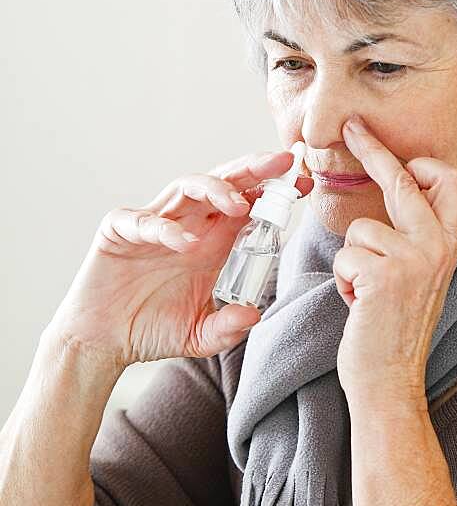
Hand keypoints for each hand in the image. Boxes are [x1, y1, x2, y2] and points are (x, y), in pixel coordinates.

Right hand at [46, 149, 313, 369]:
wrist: (103, 343)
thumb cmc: (153, 329)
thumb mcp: (200, 336)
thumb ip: (227, 328)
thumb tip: (253, 313)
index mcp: (212, 241)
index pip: (248, 203)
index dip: (274, 191)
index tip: (304, 184)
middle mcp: (188, 225)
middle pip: (222, 182)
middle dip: (253, 169)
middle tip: (281, 163)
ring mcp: (154, 224)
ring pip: (186, 187)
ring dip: (214, 189)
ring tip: (238, 204)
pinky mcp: (119, 231)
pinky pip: (143, 220)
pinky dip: (164, 228)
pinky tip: (185, 243)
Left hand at [333, 114, 456, 403]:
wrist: (390, 381)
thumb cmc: (395, 328)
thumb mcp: (420, 276)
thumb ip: (416, 236)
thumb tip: (400, 188)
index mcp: (448, 244)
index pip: (448, 182)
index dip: (422, 163)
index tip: (396, 152)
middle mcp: (438, 247)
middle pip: (403, 181)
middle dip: (373, 150)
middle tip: (350, 127)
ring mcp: (414, 260)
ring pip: (360, 229)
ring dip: (351, 261)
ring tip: (364, 292)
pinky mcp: (384, 276)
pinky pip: (345, 256)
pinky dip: (342, 281)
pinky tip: (357, 304)